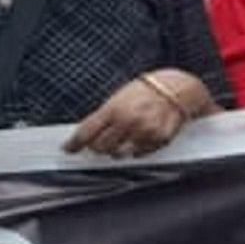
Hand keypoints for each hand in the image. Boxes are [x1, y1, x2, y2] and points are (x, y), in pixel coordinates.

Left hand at [68, 69, 201, 158]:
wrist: (177, 89)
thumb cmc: (144, 92)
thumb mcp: (118, 98)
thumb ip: (103, 116)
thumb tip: (85, 135)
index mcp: (114, 109)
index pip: (86, 132)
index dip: (74, 144)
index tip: (67, 149)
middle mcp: (128, 122)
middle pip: (100, 147)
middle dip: (96, 147)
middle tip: (98, 143)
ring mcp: (145, 132)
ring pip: (119, 154)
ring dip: (115, 150)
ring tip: (120, 140)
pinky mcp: (159, 140)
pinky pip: (139, 154)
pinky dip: (135, 150)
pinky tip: (138, 138)